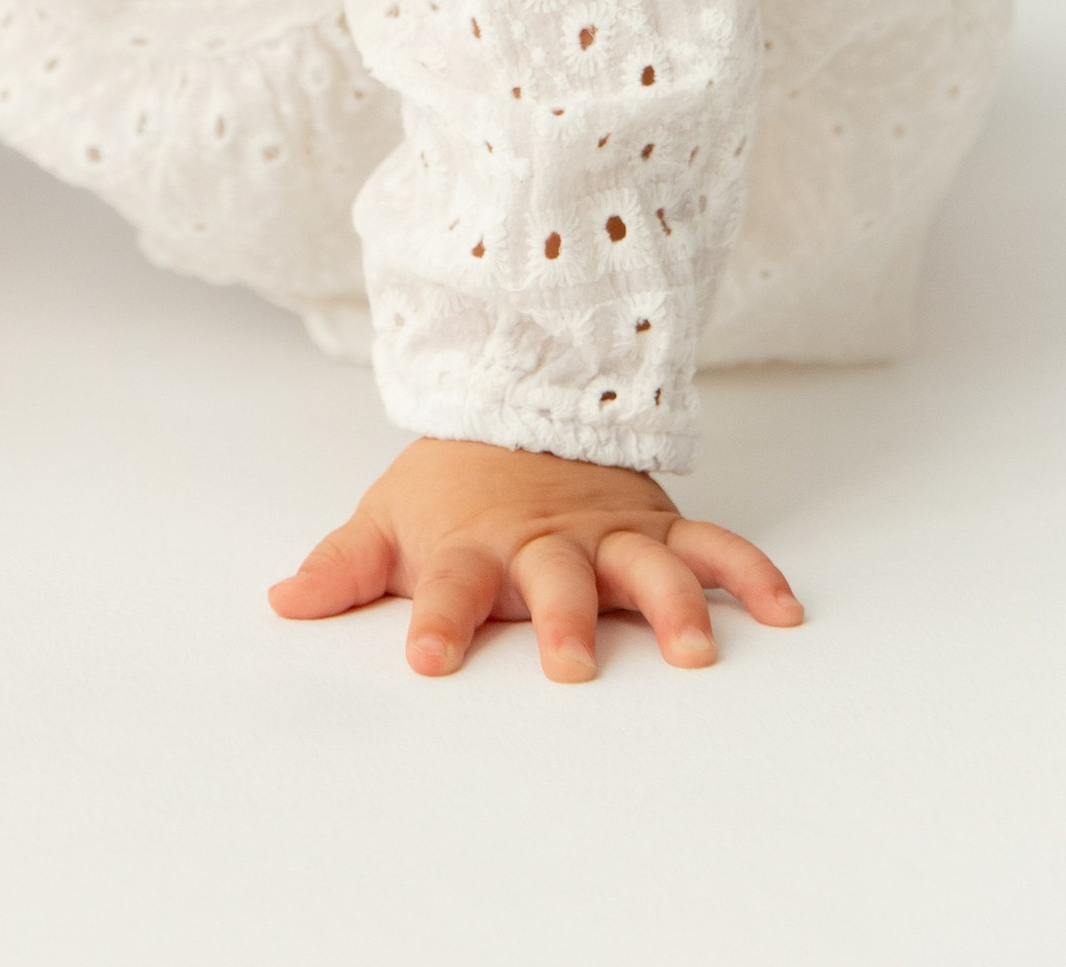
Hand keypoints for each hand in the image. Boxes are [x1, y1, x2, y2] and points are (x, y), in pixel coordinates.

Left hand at [271, 436, 801, 681]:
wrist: (520, 400)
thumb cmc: (454, 484)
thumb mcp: (389, 517)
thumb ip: (342, 567)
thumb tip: (282, 604)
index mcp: (476, 544)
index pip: (451, 584)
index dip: (436, 620)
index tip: (425, 657)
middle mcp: (547, 541)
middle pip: (555, 579)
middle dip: (564, 620)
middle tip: (570, 664)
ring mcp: (609, 533)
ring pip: (645, 567)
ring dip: (671, 607)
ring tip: (693, 653)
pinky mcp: (657, 526)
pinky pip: (713, 547)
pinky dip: (751, 576)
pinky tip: (784, 613)